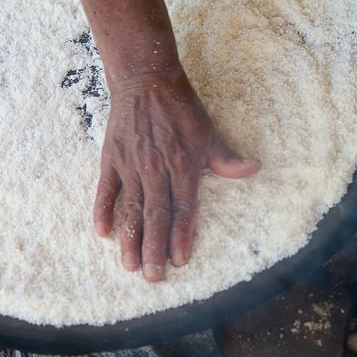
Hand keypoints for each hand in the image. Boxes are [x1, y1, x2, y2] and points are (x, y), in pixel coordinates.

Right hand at [94, 69, 260, 281]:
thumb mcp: (208, 131)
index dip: (181, 235)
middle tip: (152, 276)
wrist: (145, 80)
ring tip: (129, 264)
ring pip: (130, 208)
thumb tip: (253, 168)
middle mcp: (156, 168)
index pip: (183, 207)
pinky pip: (105, 189)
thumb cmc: (180, 108)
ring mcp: (131, 164)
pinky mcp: (111, 158)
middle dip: (154, 248)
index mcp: (183, 164)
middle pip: (155, 215)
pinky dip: (103, 210)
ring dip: (129, 238)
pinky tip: (102, 232)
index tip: (179, 260)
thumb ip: (226, 158)